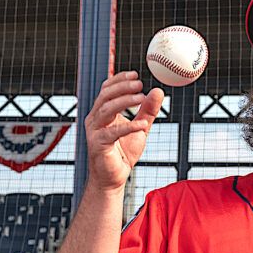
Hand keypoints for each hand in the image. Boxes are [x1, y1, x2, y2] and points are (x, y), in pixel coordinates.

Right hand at [83, 71, 163, 191]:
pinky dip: (128, 126)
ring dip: (124, 101)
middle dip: (122, 87)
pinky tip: (142, 124)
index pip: (106, 89)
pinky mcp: (97, 145)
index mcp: (102, 113)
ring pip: (106, 109)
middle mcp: (95, 120)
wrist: (112, 178)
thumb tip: (158, 91)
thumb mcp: (140, 128)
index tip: (136, 74)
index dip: (119, 79)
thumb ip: (147, 111)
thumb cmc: (123, 153)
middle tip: (139, 83)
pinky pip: (112, 132)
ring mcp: (94, 132)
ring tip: (142, 97)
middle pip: (104, 96)